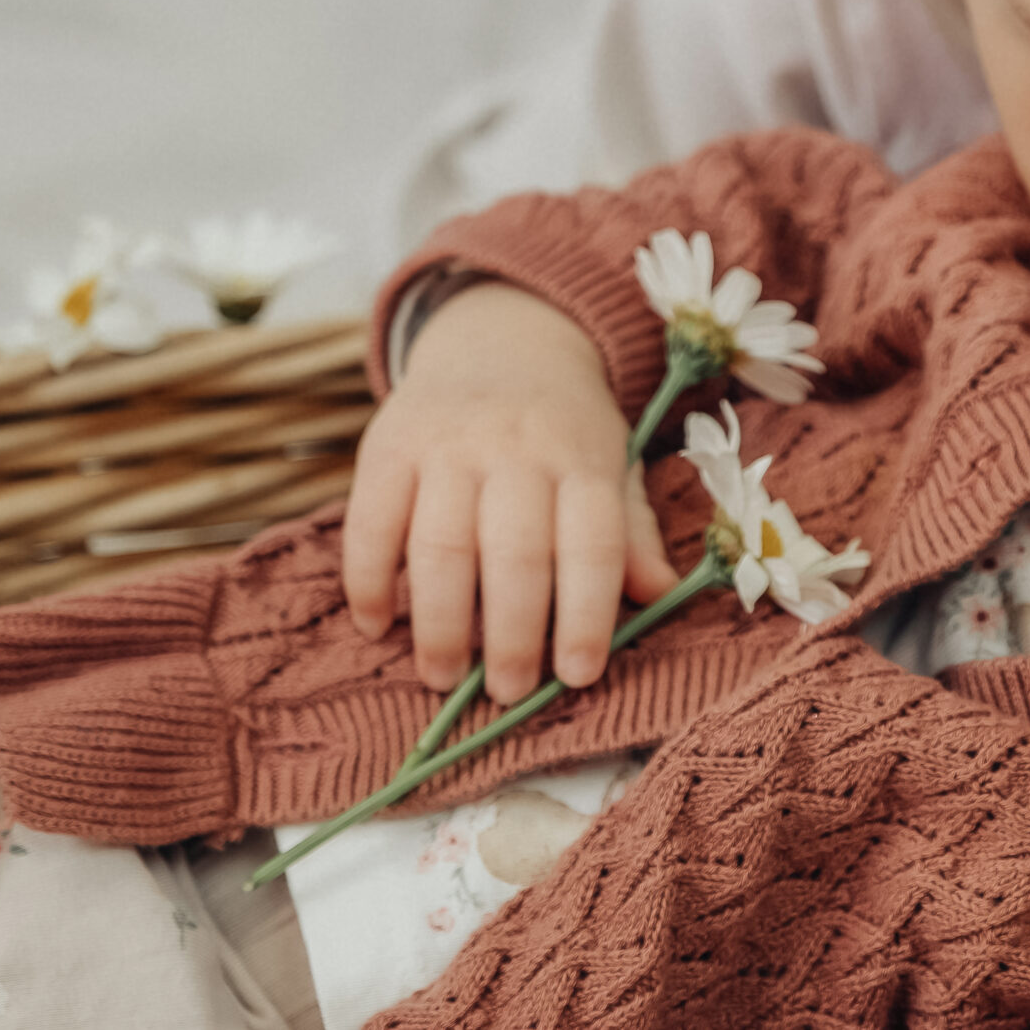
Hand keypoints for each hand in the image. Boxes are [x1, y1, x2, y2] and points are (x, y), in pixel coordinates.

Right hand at [345, 281, 677, 701]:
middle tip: (508, 691)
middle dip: (511, 634)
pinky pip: (369, 523)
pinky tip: (377, 626)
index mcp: (583, 458)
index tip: (577, 676)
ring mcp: (448, 445)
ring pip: (440, 545)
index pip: (592, 542)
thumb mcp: (612, 465)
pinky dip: (369, 581)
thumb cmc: (564, 429)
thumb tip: (660, 595)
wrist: (501, 339)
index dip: (587, 614)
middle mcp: (517, 448)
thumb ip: (631, 533)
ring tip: (443, 676)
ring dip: (439, 623)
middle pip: (515, 553)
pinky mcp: (387, 446)